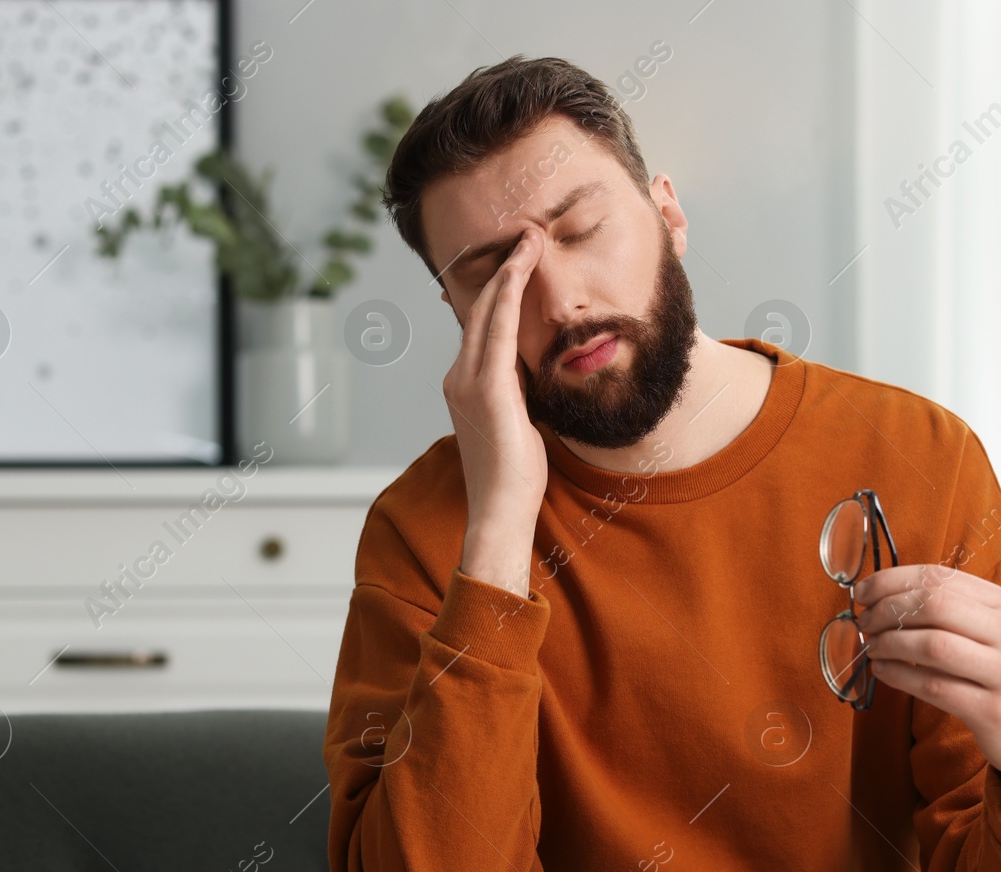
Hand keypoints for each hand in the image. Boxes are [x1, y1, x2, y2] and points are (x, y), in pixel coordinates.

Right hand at [442, 226, 547, 594]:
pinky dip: (508, 293)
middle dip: (503, 267)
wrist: (500, 511)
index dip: (500, 288)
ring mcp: (467, 382)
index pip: (482, 325)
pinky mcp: (484, 390)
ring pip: (486, 311)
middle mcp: (459, 377)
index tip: (521, 258)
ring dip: (508, 270)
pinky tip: (522, 268)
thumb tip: (541, 372)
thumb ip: (523, 392)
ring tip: (528, 238)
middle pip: (479, 309)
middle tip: (524, 232)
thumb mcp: (521, 421)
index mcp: (467, 385)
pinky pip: (496, 329)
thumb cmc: (516, 477)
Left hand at [854, 564, 1000, 819]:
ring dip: (890, 643)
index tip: (863, 591)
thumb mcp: (996, 634)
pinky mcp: (991, 711)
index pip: (941, 577)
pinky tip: (883, 671)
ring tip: (872, 647)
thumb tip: (887, 595)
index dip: (893, 580)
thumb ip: (954, 611)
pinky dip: (898, 676)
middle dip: (887, 610)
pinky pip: (932, 686)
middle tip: (865, 621)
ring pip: (932, 645)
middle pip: (935, 605)